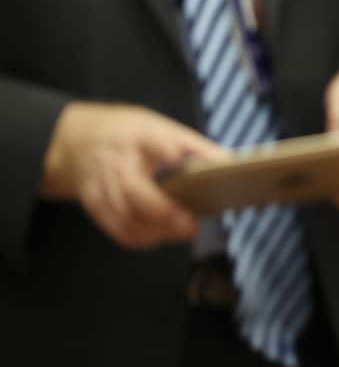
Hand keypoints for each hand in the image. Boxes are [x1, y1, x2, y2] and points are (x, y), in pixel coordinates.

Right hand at [40, 102, 224, 249]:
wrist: (79, 139)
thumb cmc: (132, 135)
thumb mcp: (162, 128)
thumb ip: (194, 147)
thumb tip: (232, 165)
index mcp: (141, 137)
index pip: (157, 143)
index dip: (173, 152)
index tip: (193, 163)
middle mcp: (117, 162)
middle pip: (134, 191)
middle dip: (164, 212)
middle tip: (191, 223)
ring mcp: (101, 185)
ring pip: (125, 217)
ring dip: (157, 231)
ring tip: (185, 230)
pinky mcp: (94, 205)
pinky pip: (117, 229)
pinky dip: (141, 238)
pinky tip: (161, 236)